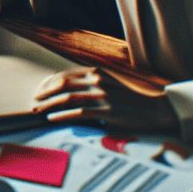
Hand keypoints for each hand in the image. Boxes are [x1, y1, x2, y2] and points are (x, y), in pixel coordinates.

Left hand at [33, 67, 179, 131]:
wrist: (158, 108)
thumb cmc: (132, 98)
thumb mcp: (110, 84)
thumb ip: (92, 84)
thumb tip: (71, 90)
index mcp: (97, 72)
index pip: (64, 75)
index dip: (48, 83)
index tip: (39, 91)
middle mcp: (97, 81)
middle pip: (62, 85)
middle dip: (44, 94)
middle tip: (35, 102)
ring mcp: (102, 96)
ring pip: (67, 98)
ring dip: (49, 105)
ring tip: (38, 111)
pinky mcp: (108, 112)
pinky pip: (79, 113)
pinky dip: (62, 115)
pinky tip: (53, 118)